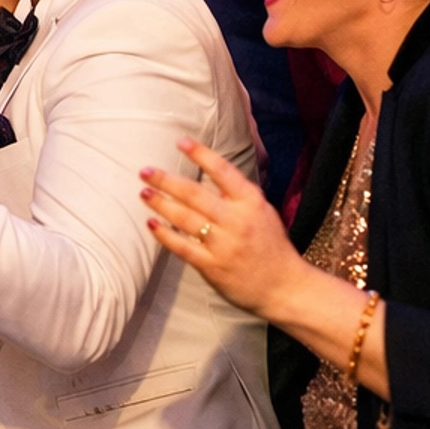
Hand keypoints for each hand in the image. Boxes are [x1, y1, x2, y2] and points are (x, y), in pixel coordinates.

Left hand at [140, 136, 303, 315]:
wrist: (285, 287)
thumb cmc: (271, 245)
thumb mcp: (262, 211)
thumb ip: (236, 195)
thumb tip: (207, 171)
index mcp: (251, 202)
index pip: (223, 171)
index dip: (201, 154)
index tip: (181, 141)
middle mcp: (237, 220)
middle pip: (195, 194)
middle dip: (166, 181)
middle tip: (145, 171)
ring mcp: (224, 244)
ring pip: (185, 219)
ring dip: (161, 204)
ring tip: (144, 193)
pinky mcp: (213, 267)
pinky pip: (183, 247)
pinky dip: (165, 234)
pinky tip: (152, 223)